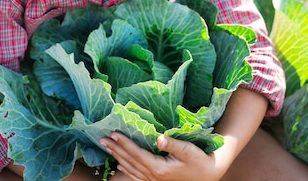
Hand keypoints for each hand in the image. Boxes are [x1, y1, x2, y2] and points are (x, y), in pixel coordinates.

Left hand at [100, 133, 227, 180]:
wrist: (208, 176)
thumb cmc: (199, 161)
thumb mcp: (188, 150)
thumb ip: (172, 144)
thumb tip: (158, 138)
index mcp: (159, 168)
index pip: (136, 153)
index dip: (124, 143)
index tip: (113, 133)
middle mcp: (153, 177)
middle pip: (129, 161)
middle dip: (115, 149)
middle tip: (101, 138)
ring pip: (130, 169)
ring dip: (117, 157)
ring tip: (107, 147)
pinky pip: (136, 176)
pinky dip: (126, 170)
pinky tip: (119, 165)